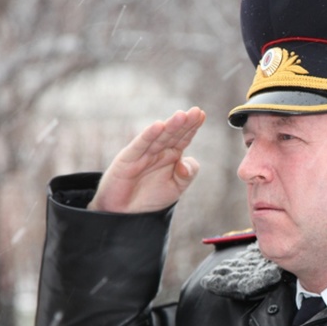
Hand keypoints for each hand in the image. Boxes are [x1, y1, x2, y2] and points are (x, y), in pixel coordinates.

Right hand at [88, 107, 205, 212]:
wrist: (126, 214)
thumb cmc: (150, 198)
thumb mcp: (176, 188)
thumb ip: (187, 175)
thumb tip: (185, 164)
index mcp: (171, 156)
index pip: (183, 138)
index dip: (192, 127)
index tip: (201, 114)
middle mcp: (158, 151)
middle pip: (173, 134)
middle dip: (184, 122)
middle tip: (195, 111)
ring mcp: (143, 154)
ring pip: (159, 137)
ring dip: (170, 126)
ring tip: (182, 115)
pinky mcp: (127, 159)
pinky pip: (140, 145)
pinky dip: (149, 135)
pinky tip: (158, 126)